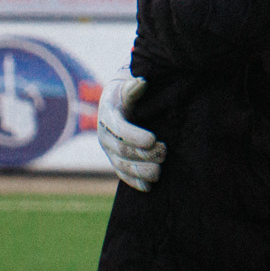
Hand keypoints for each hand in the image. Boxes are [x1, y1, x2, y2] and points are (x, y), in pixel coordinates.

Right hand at [97, 74, 165, 190]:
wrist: (120, 102)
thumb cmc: (128, 92)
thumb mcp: (128, 86)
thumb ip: (133, 89)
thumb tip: (140, 83)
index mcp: (107, 116)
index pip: (119, 130)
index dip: (134, 136)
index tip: (153, 139)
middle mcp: (105, 136)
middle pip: (122, 151)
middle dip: (143, 154)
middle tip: (164, 152)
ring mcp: (110, 152)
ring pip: (122, 167)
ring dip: (141, 171)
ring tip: (159, 171)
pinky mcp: (117, 162)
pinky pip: (123, 176)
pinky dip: (136, 182)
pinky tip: (149, 187)